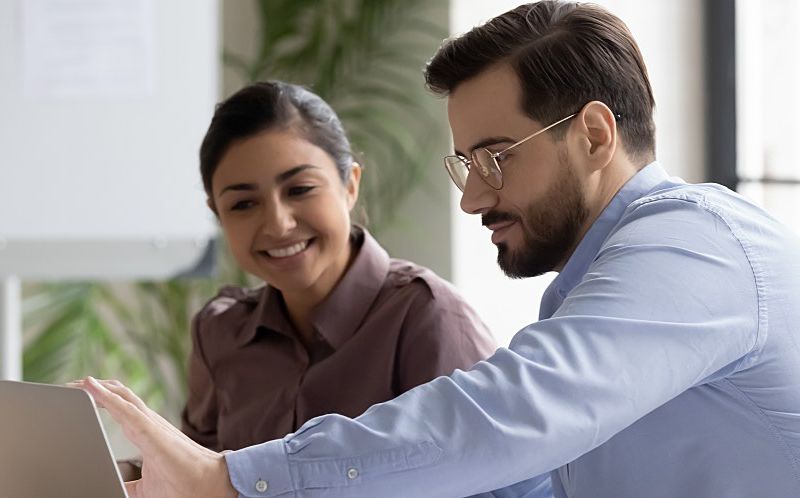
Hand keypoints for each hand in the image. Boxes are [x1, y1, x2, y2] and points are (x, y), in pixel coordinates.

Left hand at [72, 377, 237, 497]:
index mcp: (146, 432)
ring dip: (96, 388)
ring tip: (75, 383)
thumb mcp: (145, 487)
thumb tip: (111, 488)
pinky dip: (106, 397)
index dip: (100, 398)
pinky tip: (91, 388)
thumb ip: (128, 483)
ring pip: (121, 396)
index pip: (121, 407)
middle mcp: (148, 423)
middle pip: (118, 395)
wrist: (208, 486)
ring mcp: (150, 424)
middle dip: (93, 389)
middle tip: (70, 386)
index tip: (79, 395)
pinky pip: (125, 409)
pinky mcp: (151, 431)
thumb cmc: (184, 484)